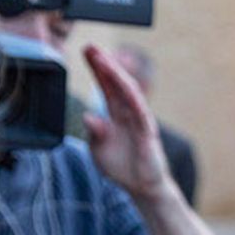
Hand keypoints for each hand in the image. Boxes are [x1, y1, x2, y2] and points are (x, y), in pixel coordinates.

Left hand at [82, 43, 175, 204]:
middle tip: (91, 47)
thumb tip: (88, 117)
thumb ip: (94, 133)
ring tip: (104, 61)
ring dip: (116, 75)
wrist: (141, 187)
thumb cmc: (121, 166)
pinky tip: (124, 85)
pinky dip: (133, 98)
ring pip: (129, 92)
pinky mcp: (148, 133)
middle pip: (117, 83)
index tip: (86, 51)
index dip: (97, 68)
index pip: (106, 86)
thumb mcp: (98, 149)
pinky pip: (141, 112)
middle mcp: (128, 112)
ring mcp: (139, 121)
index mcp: (115, 114)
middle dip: (105, 64)